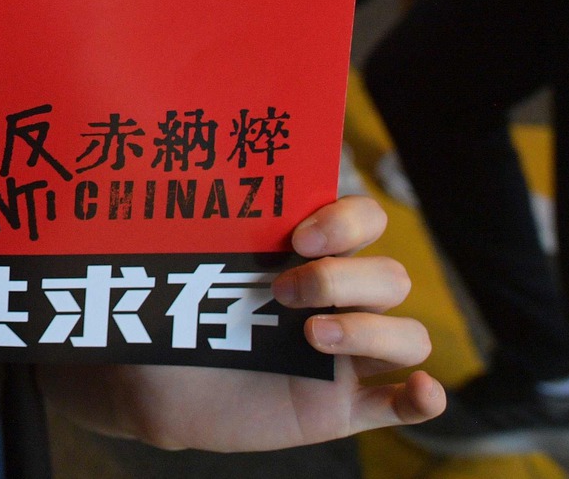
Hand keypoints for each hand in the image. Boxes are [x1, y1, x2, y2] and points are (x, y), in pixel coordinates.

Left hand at [49, 196, 443, 449]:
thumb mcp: (173, 258)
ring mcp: (343, 352)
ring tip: (311, 337)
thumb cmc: (164, 302)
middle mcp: (335, 296)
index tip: (299, 233)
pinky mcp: (340, 406)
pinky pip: (401, 403)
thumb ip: (182, 218)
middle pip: (390, 276)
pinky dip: (423, 396)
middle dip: (344, 278)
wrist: (147, 380)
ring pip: (408, 333)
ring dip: (373, 332)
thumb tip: (145, 163)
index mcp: (303, 250)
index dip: (346, 220)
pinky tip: (421, 391)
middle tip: (282, 291)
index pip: (362, 218)